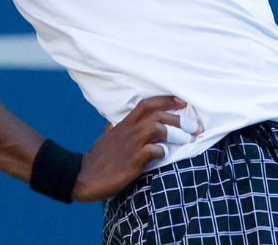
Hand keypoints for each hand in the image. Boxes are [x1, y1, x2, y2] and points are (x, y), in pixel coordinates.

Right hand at [72, 95, 191, 201]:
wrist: (82, 178)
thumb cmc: (96, 160)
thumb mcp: (104, 139)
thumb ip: (111, 129)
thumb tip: (111, 123)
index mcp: (124, 124)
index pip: (147, 104)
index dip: (166, 100)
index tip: (182, 102)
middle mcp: (129, 131)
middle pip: (158, 115)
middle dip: (180, 118)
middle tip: (195, 126)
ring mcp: (131, 145)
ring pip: (157, 129)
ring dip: (176, 133)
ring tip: (188, 139)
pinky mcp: (132, 161)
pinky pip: (152, 151)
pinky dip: (162, 151)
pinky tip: (166, 154)